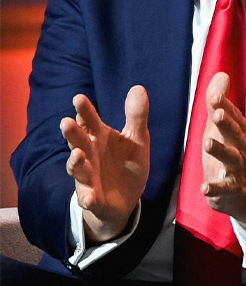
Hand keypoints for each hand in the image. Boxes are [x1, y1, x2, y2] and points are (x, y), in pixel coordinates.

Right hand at [60, 86, 149, 242]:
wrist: (127, 198)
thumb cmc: (127, 163)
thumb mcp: (137, 138)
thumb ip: (136, 115)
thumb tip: (138, 87)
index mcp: (99, 138)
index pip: (89, 121)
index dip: (84, 111)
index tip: (79, 98)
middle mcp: (89, 155)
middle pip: (78, 142)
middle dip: (72, 133)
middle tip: (66, 122)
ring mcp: (89, 177)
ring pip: (78, 169)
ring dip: (75, 163)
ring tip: (77, 154)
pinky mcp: (93, 197)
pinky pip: (88, 198)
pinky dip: (87, 197)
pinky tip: (89, 197)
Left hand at [201, 72, 245, 227]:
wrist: (240, 190)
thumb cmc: (228, 153)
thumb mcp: (220, 126)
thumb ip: (217, 102)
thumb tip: (221, 75)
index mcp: (239, 131)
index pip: (233, 115)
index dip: (224, 106)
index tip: (215, 96)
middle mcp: (241, 147)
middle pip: (235, 134)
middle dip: (226, 123)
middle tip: (215, 114)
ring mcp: (237, 168)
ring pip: (232, 158)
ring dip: (220, 150)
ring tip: (207, 143)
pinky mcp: (230, 188)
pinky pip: (224, 188)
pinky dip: (215, 188)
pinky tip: (204, 188)